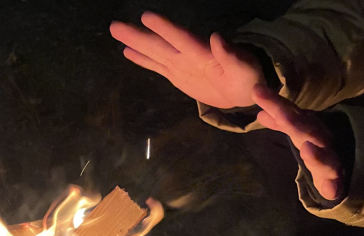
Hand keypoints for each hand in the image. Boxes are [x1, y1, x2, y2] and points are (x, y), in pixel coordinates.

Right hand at [110, 12, 263, 107]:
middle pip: (159, 43)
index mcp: (204, 53)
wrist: (243, 90)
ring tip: (116, 31)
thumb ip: (231, 55)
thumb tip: (216, 37)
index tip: (146, 17)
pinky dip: (142, 59)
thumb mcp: (245, 69)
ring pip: (154, 52)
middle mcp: (187, 55)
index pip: (181, 38)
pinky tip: (127, 52)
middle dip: (139, 35)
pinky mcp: (176, 75)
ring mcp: (180, 64)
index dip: (165, 28)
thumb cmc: (248, 79)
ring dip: (135, 42)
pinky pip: (156, 66)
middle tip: (115, 25)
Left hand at [252, 84, 343, 200]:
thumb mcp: (298, 135)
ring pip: (324, 157)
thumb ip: (281, 124)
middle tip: (281, 114)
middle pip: (307, 131)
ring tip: (307, 149)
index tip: (257, 92)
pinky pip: (335, 184)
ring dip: (316, 154)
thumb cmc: (316, 150)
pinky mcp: (335, 182)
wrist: (342, 174)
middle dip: (294, 123)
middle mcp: (321, 141)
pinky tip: (329, 188)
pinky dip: (332, 186)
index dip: (275, 103)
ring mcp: (329, 161)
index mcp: (308, 129)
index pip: (290, 113)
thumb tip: (261, 113)